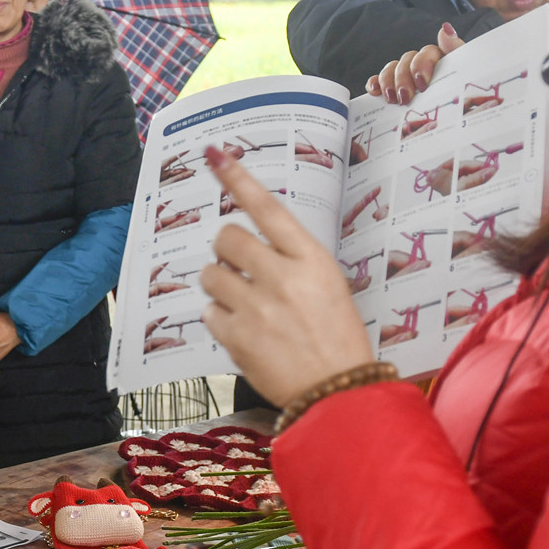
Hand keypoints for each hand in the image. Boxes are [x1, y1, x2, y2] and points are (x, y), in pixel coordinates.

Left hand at [199, 148, 373, 406]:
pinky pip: (209, 312)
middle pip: (227, 237)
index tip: (214, 155)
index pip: (267, 208)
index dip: (238, 179)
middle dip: (226, 250)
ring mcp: (256, 307)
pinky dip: (220, 319)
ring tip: (243, 303)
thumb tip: (252, 245)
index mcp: (310, 259)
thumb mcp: (328, 286)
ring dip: (220, 285)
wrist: (339, 393)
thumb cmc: (338, 338)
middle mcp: (281, 277)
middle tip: (237, 266)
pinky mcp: (237, 337)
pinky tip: (243, 330)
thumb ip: (292, 261)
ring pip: (211, 274)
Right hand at [367, 23, 464, 103]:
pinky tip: (374, 92)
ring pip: (392, 68)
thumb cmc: (463, 97)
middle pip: (407, 60)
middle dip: (403, 78)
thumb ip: (456, 50)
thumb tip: (445, 28)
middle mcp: (423, 65)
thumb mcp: (465, 74)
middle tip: (405, 98)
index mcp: (443, 61)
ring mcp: (407, 76)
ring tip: (391, 99)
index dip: (421, 65)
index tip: (422, 84)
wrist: (457, 126)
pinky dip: (375, 83)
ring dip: (388, 81)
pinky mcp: (394, 89)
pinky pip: (379, 80)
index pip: (428, 52)